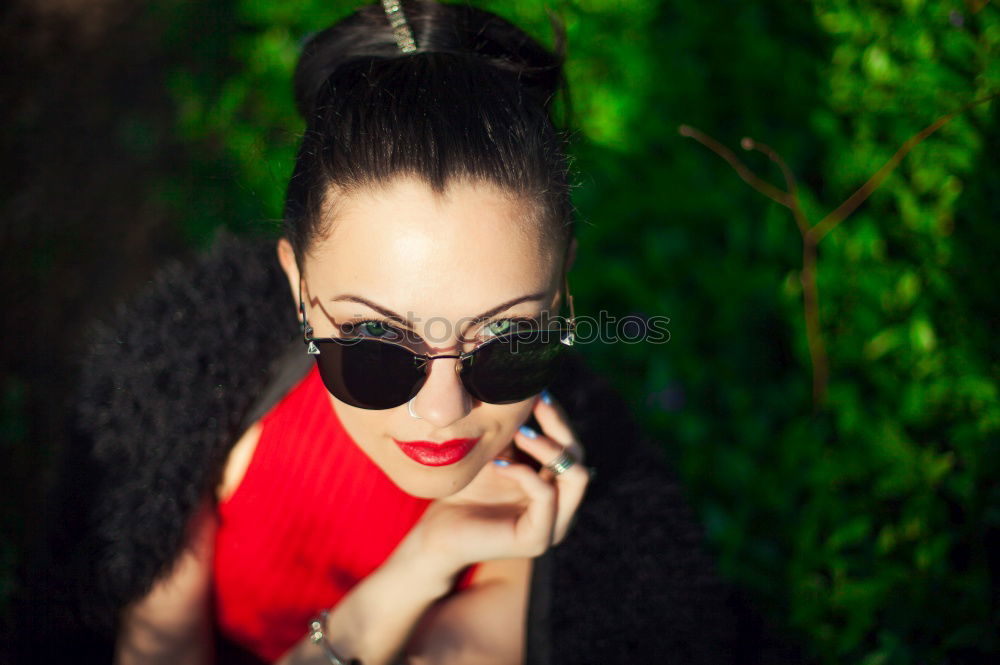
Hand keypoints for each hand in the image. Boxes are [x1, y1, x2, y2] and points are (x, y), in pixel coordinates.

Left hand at [395, 392, 590, 575]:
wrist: (437, 532)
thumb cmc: (465, 490)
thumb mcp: (496, 452)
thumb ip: (515, 432)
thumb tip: (527, 386)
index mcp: (556, 487)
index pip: (571, 445)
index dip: (557, 417)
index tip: (537, 392)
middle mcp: (563, 506)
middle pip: (580, 457)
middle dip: (558, 426)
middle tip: (534, 404)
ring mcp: (555, 525)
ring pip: (578, 476)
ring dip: (549, 448)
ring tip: (520, 432)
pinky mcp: (537, 539)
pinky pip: (546, 496)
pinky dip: (525, 473)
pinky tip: (499, 463)